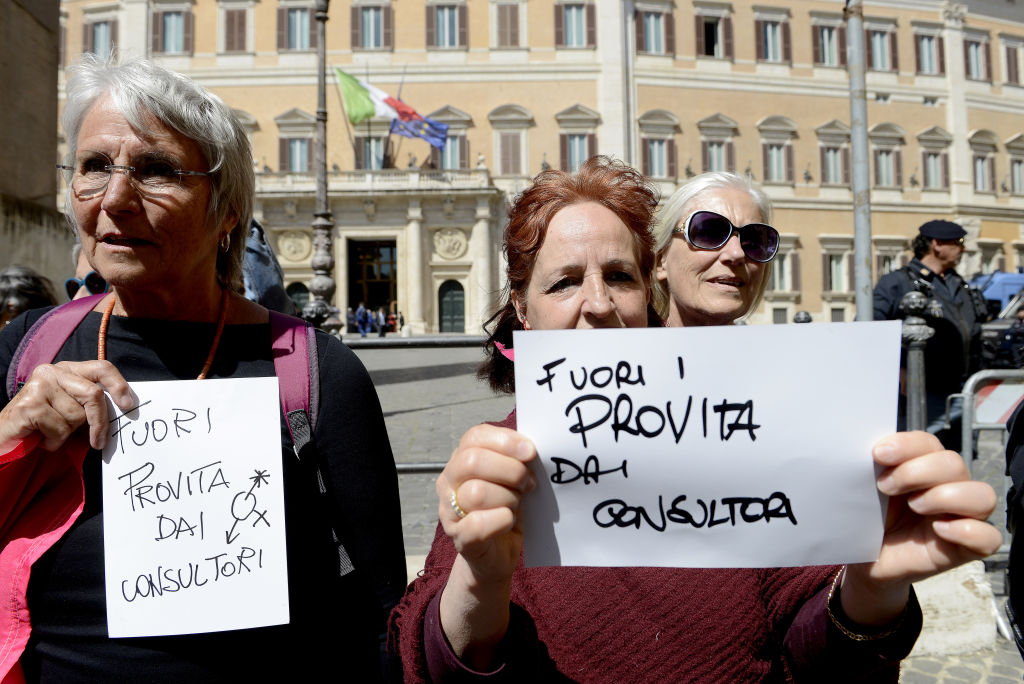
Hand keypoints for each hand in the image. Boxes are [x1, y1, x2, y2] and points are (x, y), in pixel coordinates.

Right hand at [0, 361, 135, 451]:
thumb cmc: (43, 425)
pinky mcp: (30, 405)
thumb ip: (92, 404)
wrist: (5, 437)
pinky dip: (55, 441)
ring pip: (77, 416)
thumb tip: (125, 408)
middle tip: (98, 441)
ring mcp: (39, 386)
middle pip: (93, 394)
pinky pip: (60, 429)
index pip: (101, 367)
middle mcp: (52, 372)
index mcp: (67, 369)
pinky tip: (42, 438)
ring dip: (68, 434)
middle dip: (99, 422)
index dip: (118, 385)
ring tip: (51, 432)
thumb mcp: (72, 410)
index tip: (128, 405)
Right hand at [437, 424, 536, 584]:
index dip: (505, 441)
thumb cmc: (506, 509)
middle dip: (510, 470)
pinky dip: (501, 520)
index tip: (530, 452)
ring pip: (477, 492)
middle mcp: (449, 481)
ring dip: (508, 498)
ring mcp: (449, 510)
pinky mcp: (459, 537)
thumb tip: (532, 448)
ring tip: (517, 505)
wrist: (497, 555)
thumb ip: (517, 461)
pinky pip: (477, 524)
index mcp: (461, 460)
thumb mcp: (512, 480)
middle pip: (472, 461)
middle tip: (528, 483)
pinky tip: (508, 521)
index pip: (474, 437)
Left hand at [841, 430, 1000, 625]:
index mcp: (921, 466)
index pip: (928, 443)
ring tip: (914, 506)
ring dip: (945, 496)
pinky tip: (939, 530)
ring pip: (982, 495)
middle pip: (954, 464)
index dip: (907, 445)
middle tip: (886, 487)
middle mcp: (946, 487)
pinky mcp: (965, 548)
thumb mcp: (863, 491)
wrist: (863, 563)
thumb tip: (870, 450)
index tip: (878, 454)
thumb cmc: (866, 521)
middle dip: (917, 471)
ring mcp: (959, 517)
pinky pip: (990, 537)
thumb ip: (870, 468)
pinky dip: (969, 530)